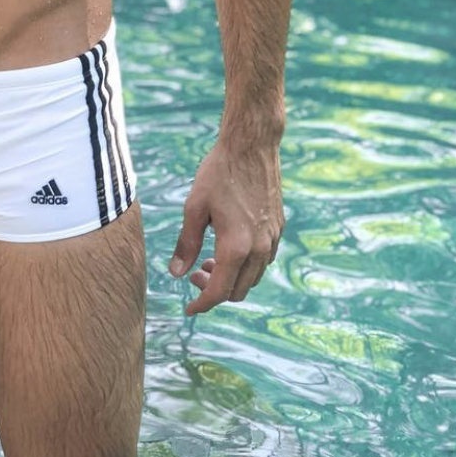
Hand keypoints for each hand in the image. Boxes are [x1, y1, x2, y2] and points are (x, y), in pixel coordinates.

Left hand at [168, 140, 282, 315]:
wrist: (252, 146)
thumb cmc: (219, 173)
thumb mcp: (194, 207)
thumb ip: (186, 244)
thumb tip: (176, 275)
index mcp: (236, 247)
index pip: (218, 292)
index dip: (201, 305)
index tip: (188, 310)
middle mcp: (259, 249)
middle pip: (238, 291)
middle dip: (214, 290)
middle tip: (193, 274)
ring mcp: (272, 240)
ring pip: (252, 278)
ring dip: (231, 278)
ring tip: (208, 260)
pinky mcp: (279, 229)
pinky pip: (263, 261)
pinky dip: (245, 265)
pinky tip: (229, 247)